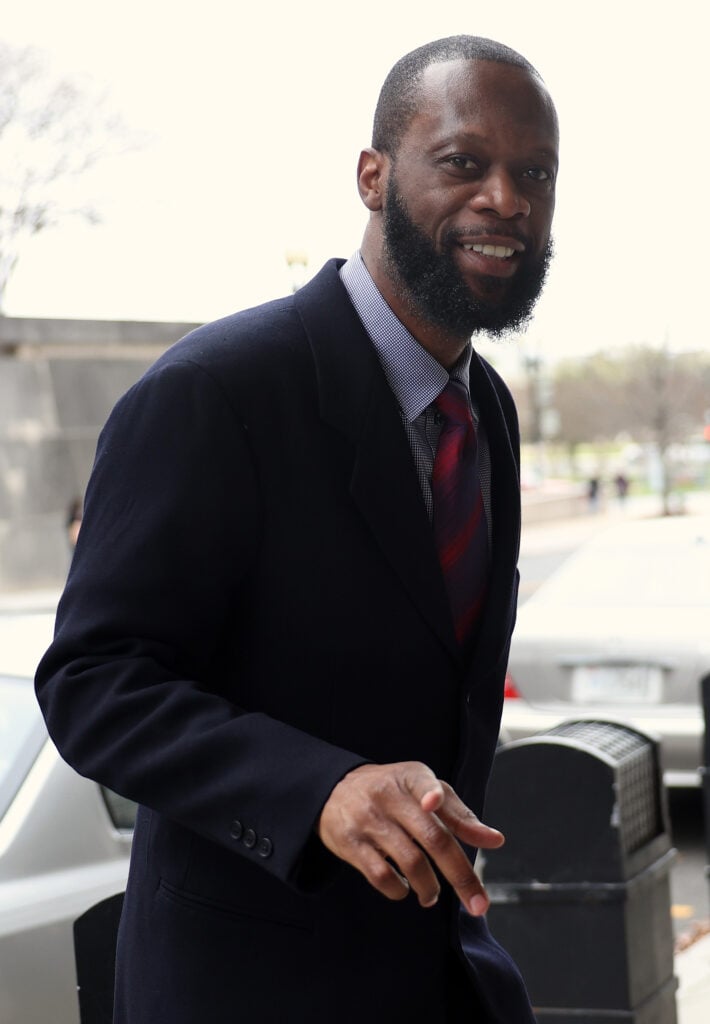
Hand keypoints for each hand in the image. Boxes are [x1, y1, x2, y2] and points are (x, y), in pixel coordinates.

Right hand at [317, 761, 503, 915]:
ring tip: (432, 895)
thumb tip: (496, 841)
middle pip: (432, 837)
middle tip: (478, 904)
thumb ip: (458, 815)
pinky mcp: (350, 843)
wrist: (334, 788)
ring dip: (430, 888)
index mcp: (411, 778)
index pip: (424, 783)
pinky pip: (381, 875)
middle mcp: (389, 796)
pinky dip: (399, 890)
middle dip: (461, 876)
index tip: (433, 803)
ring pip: (411, 862)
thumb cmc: (393, 791)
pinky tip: (404, 889)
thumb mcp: (423, 789)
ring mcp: (369, 820)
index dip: (431, 794)